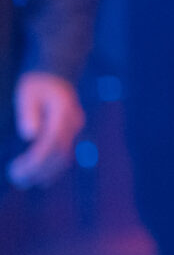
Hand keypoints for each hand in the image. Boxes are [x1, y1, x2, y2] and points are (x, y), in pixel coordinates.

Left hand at [8, 72, 82, 187]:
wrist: (56, 73)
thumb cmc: (37, 82)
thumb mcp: (26, 92)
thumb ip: (28, 112)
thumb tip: (29, 135)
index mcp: (63, 112)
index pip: (51, 142)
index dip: (35, 160)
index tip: (16, 169)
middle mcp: (74, 123)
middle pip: (60, 153)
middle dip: (39, 170)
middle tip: (16, 179)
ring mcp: (76, 128)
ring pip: (65, 157)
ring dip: (46, 172)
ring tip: (23, 181)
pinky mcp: (72, 133)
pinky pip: (65, 154)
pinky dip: (53, 168)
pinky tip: (39, 178)